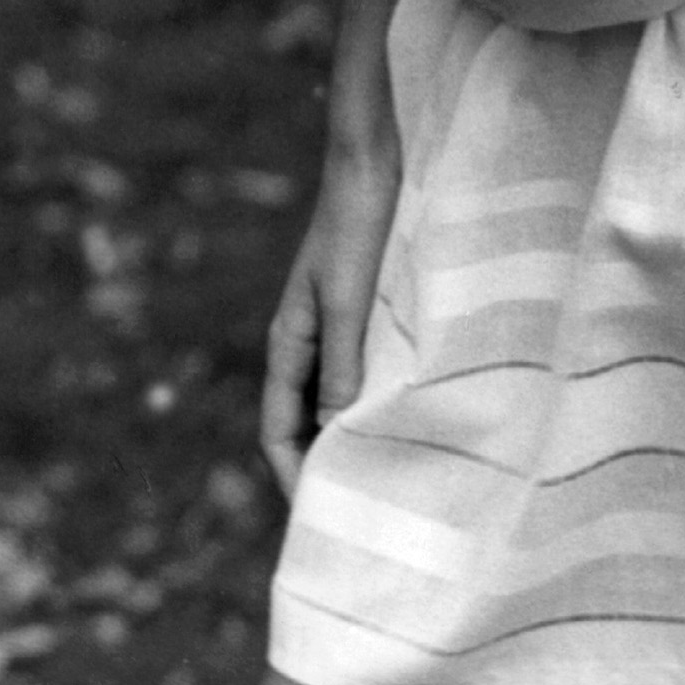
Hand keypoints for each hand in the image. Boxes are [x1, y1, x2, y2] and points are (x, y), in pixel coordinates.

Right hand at [260, 141, 400, 500]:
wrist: (374, 165)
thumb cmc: (358, 228)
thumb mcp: (350, 301)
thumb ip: (342, 365)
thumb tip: (334, 436)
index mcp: (289, 342)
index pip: (277, 429)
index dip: (293, 476)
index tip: (319, 520)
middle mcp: (307, 343)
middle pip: (303, 423)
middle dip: (322, 468)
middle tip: (358, 514)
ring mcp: (335, 329)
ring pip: (335, 401)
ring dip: (351, 438)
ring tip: (387, 478)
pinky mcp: (365, 315)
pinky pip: (362, 373)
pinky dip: (374, 403)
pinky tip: (407, 419)